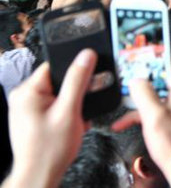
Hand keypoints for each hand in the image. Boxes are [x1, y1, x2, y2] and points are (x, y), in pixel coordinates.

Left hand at [3, 50, 96, 187]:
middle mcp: (23, 97)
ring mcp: (25, 108)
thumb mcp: (69, 110)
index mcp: (28, 91)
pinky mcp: (31, 117)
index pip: (56, 66)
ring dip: (71, 105)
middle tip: (80, 109)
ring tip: (73, 120)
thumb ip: (78, 80)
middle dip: (75, 93)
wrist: (39, 175)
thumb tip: (86, 55)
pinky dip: (64, 113)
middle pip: (58, 80)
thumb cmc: (50, 149)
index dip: (75, 72)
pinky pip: (53, 106)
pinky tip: (68, 126)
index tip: (88, 82)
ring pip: (57, 94)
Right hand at [127, 58, 170, 187]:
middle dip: (144, 72)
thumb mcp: (153, 114)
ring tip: (121, 95)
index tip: (143, 46)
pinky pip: (158, 109)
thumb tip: (135, 78)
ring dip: (140, 95)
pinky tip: (123, 123)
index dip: (159, 49)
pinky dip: (142, 113)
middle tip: (127, 69)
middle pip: (164, 73)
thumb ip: (143, 93)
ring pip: (158, 92)